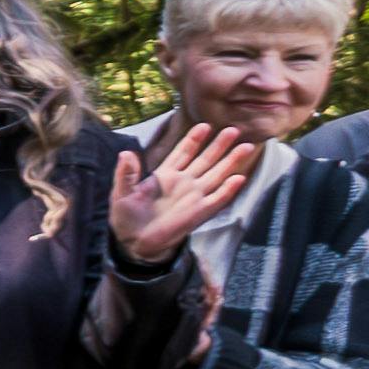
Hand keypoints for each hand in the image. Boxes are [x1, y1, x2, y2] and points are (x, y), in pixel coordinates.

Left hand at [105, 113, 261, 269]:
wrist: (135, 243)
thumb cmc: (127, 217)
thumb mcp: (121, 193)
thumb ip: (125, 173)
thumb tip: (126, 153)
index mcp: (165, 175)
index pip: (183, 152)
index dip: (194, 139)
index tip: (204, 125)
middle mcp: (184, 183)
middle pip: (205, 159)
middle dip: (219, 145)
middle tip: (234, 129)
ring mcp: (194, 197)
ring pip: (216, 175)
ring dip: (231, 161)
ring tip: (246, 146)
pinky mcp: (199, 212)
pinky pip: (218, 199)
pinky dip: (228, 189)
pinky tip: (239, 178)